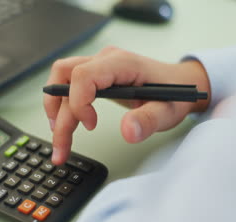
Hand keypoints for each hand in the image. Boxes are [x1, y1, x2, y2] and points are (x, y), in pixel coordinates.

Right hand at [43, 46, 209, 163]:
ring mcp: (100, 65)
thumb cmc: (175, 94)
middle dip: (58, 115)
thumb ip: (149, 120)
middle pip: (64, 76)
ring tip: (59, 139)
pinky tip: (65, 125)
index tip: (90, 126)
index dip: (78, 103)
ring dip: (55, 109)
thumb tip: (128, 132)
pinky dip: (63, 106)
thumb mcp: (168, 111)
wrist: (181, 84)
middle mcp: (106, 60)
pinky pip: (69, 84)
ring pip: (61, 79)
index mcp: (122, 64)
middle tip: (61, 148)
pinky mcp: (97, 75)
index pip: (82, 75)